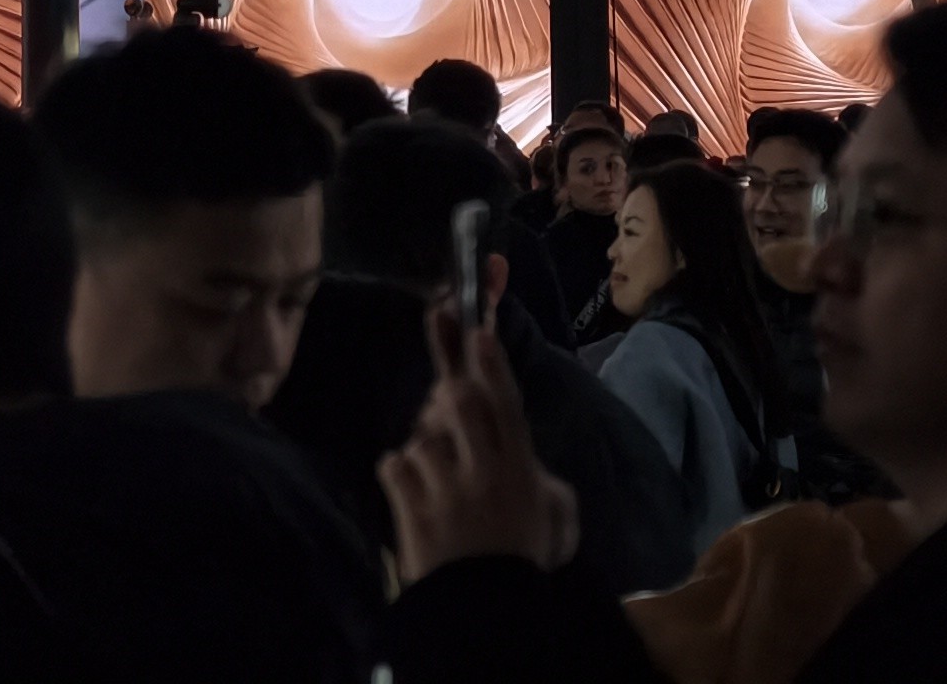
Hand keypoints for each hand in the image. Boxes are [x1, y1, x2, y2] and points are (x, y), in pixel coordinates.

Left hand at [382, 304, 577, 584]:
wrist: (485, 614)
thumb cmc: (522, 558)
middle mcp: (482, 471)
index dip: (492, 365)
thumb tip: (524, 446)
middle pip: (458, 404)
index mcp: (519, 468)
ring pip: (420, 437)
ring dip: (424, 450)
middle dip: (448, 389)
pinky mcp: (411, 510)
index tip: (479, 332)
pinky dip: (399, 473)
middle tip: (446, 394)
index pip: (505, 404)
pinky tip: (414, 493)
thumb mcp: (553, 513)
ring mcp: (444, 491)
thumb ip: (541, 473)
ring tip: (437, 481)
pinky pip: (393, 465)